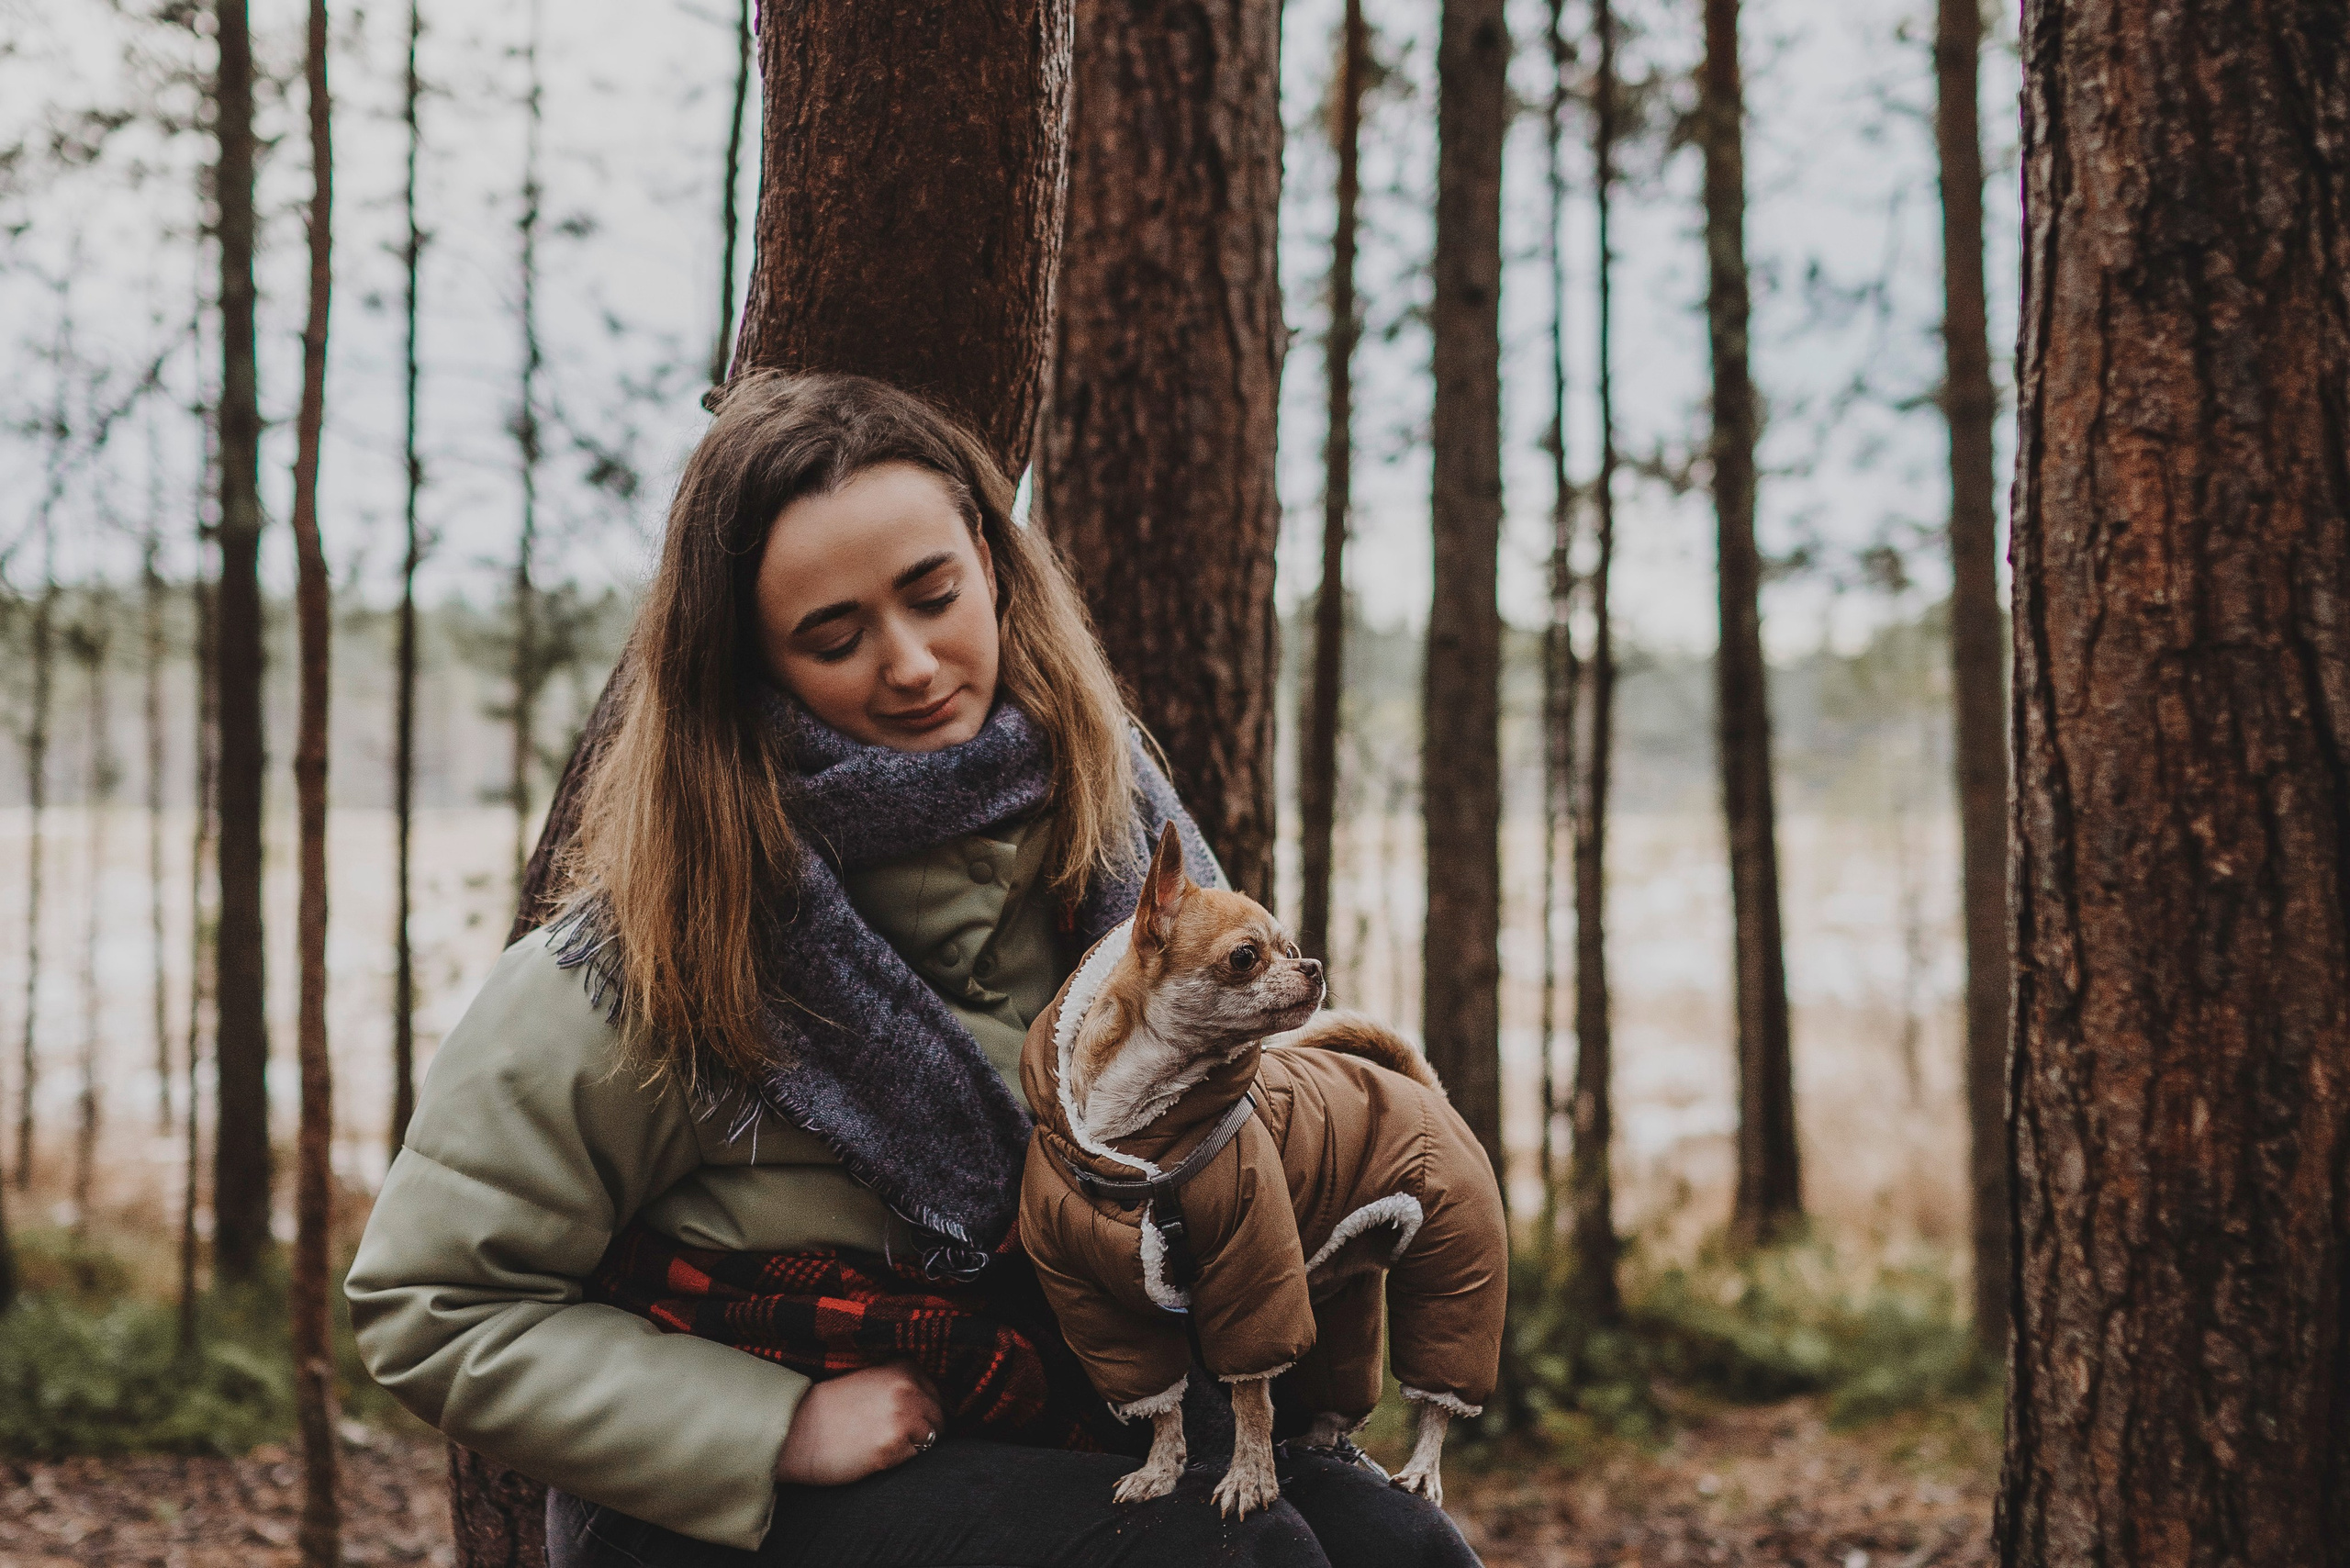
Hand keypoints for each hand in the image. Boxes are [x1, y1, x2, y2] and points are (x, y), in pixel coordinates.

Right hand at [773, 1362, 945, 1486]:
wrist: (796, 1431)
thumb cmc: (830, 1408)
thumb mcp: (871, 1380)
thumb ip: (902, 1385)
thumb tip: (935, 1403)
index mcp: (903, 1367)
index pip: (938, 1393)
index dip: (925, 1410)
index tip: (907, 1419)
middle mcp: (907, 1388)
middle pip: (939, 1416)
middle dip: (924, 1429)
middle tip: (893, 1436)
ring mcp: (902, 1417)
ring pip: (931, 1437)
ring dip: (914, 1445)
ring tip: (882, 1443)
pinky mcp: (893, 1446)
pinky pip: (916, 1457)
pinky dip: (902, 1459)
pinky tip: (876, 1453)